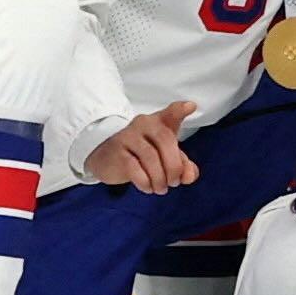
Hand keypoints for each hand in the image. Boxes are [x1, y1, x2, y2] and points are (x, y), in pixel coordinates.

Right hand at [78, 100, 203, 193]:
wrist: (105, 158)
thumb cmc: (140, 154)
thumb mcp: (164, 156)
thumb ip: (182, 164)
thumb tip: (190, 176)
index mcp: (159, 122)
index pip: (171, 113)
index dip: (180, 109)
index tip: (190, 106)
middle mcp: (144, 124)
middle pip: (165, 140)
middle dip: (174, 166)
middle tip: (174, 182)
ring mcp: (128, 136)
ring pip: (150, 157)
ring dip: (160, 178)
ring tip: (161, 188)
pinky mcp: (116, 152)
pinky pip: (134, 168)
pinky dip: (145, 181)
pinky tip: (147, 187)